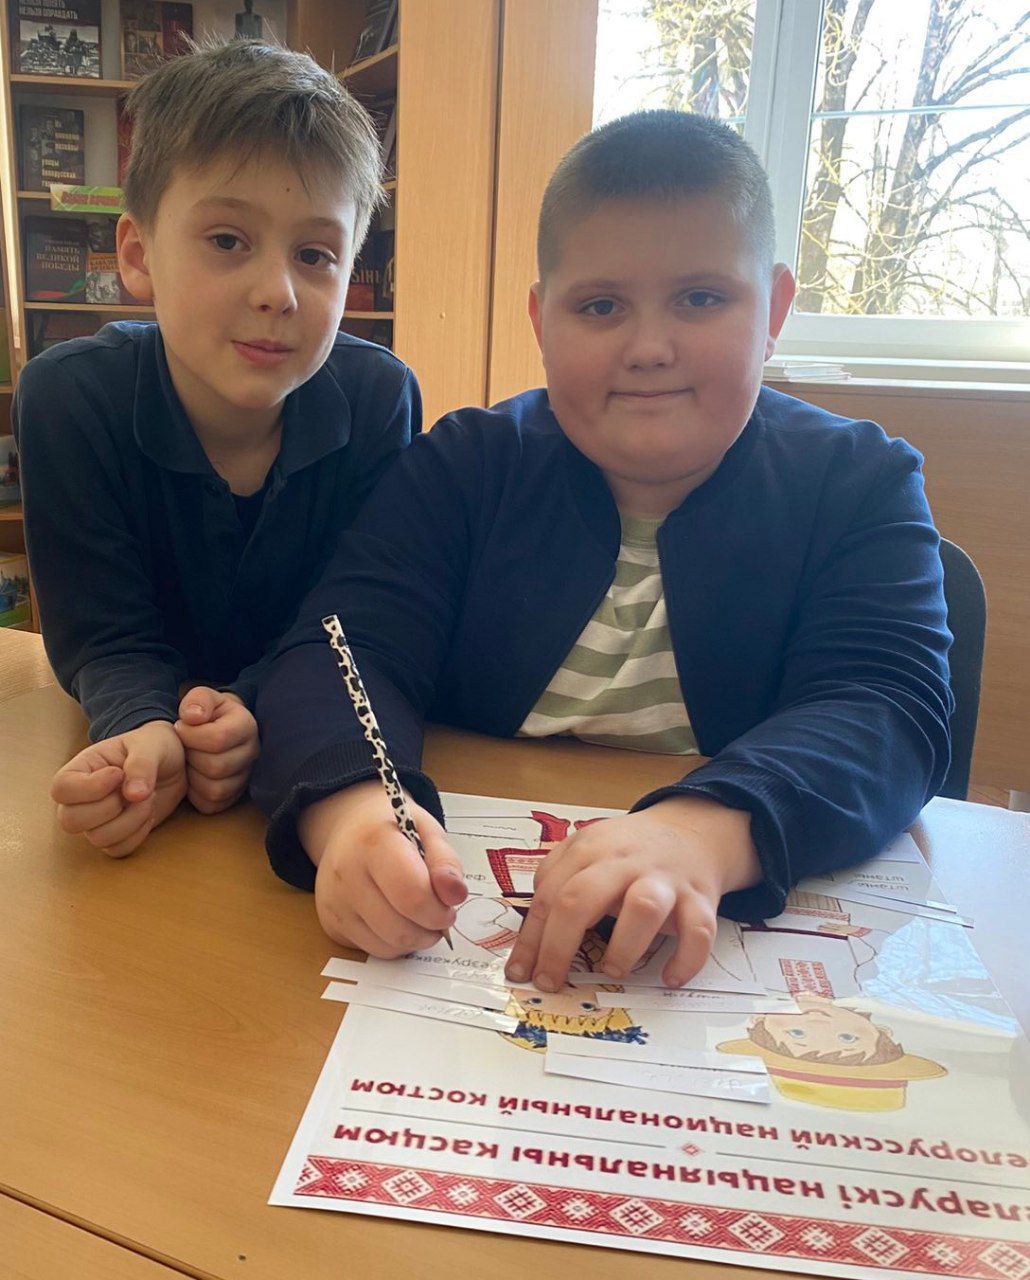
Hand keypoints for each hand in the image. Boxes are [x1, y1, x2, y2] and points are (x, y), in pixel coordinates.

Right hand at [51, 719, 186, 856]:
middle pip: (70, 821)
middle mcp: (81, 798)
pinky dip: (138, 834)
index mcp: (80, 769)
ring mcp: (96, 820)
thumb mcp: (151, 745)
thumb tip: (134, 795)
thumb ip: (141, 765)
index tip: (119, 774)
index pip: (61, 788)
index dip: (91, 788)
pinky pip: (117, 849)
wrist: (173, 765)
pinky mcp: (115, 835)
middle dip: (110, 808)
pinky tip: (149, 813)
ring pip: (98, 838)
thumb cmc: (154, 747)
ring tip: (148, 799)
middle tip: (135, 790)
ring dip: (130, 820)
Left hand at [174, 687, 258, 814]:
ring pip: (216, 789)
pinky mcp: (235, 796)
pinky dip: (196, 795)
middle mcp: (253, 753)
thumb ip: (198, 700)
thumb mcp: (202, 698)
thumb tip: (193, 717)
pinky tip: (193, 777)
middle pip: (217, 766)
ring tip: (189, 761)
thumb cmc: (207, 713)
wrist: (216, 729)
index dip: (191, 735)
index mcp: (247, 726)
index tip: (179, 727)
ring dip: (193, 777)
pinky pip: (212, 804)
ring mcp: (246, 777)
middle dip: (191, 756)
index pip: (218, 738)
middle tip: (184, 746)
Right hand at [300, 780, 468, 957]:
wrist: (349, 828)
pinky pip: (372, 950)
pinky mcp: (330, 923)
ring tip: (420, 917)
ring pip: (387, 946)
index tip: (449, 906)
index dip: (439, 910)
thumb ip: (446, 862)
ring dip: (415, 939)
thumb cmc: (393, 830)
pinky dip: (394, 943)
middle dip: (430, 929)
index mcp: (374, 843)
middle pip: (400, 928)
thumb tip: (456, 895)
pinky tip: (397, 920)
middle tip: (439, 915)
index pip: (411, 895)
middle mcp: (347, 874)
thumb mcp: (427, 831)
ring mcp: (335, 902)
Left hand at [504, 796, 760, 990]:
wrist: (691, 830)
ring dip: (623, 948)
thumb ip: (555, 877)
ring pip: (643, 908)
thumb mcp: (586, 847)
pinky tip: (669, 977)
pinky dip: (685, 959)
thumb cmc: (629, 851)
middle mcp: (624, 862)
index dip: (531, 939)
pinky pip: (698, 931)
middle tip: (551, 981)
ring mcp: (664, 879)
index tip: (520, 972)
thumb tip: (529, 929)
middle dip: (559, 946)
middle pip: (582, 899)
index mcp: (590, 850)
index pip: (550, 895)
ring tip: (613, 970)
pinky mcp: (700, 897)